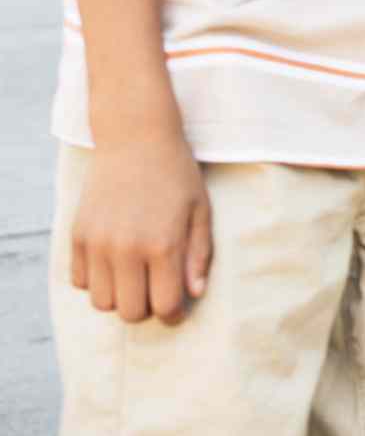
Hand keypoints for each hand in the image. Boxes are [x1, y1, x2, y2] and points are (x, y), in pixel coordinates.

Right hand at [70, 131, 212, 323]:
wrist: (136, 138)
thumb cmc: (176, 174)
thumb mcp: (200, 210)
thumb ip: (199, 255)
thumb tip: (194, 294)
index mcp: (163, 245)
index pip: (164, 307)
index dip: (174, 314)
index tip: (178, 306)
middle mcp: (126, 249)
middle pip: (129, 313)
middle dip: (146, 308)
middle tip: (156, 289)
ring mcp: (97, 243)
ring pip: (102, 303)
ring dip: (119, 297)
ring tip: (135, 275)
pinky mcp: (77, 236)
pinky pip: (80, 282)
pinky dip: (96, 280)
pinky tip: (113, 261)